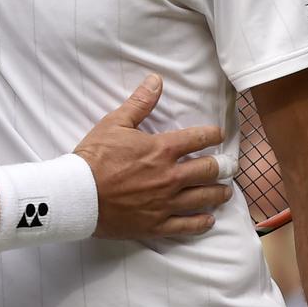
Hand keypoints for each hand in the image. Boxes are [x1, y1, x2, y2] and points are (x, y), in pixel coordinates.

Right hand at [74, 74, 229, 237]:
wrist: (78, 195)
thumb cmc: (94, 157)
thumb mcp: (114, 123)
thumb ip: (140, 103)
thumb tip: (156, 80)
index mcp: (162, 149)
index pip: (198, 139)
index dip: (213, 134)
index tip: (218, 134)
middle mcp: (170, 176)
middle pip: (209, 170)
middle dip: (223, 166)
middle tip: (229, 165)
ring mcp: (166, 202)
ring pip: (204, 198)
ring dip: (219, 193)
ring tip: (225, 191)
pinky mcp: (158, 224)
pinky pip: (188, 226)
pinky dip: (202, 222)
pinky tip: (209, 219)